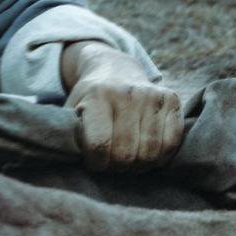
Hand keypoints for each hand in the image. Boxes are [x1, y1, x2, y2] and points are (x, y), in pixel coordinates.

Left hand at [63, 44, 183, 173]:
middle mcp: (127, 93)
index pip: (99, 146)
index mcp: (98, 95)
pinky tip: (147, 153)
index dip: (96, 163)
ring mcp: (152, 95)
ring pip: (150, 152)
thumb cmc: (90, 100)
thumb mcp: (72, 110)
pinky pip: (171, 143)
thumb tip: (64, 157)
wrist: (115, 69)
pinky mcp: (171, 99)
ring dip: (139, 165)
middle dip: (117, 166)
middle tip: (112, 163)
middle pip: (126, 153)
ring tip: (129, 159)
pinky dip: (160, 156)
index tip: (93, 161)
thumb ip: (67, 133)